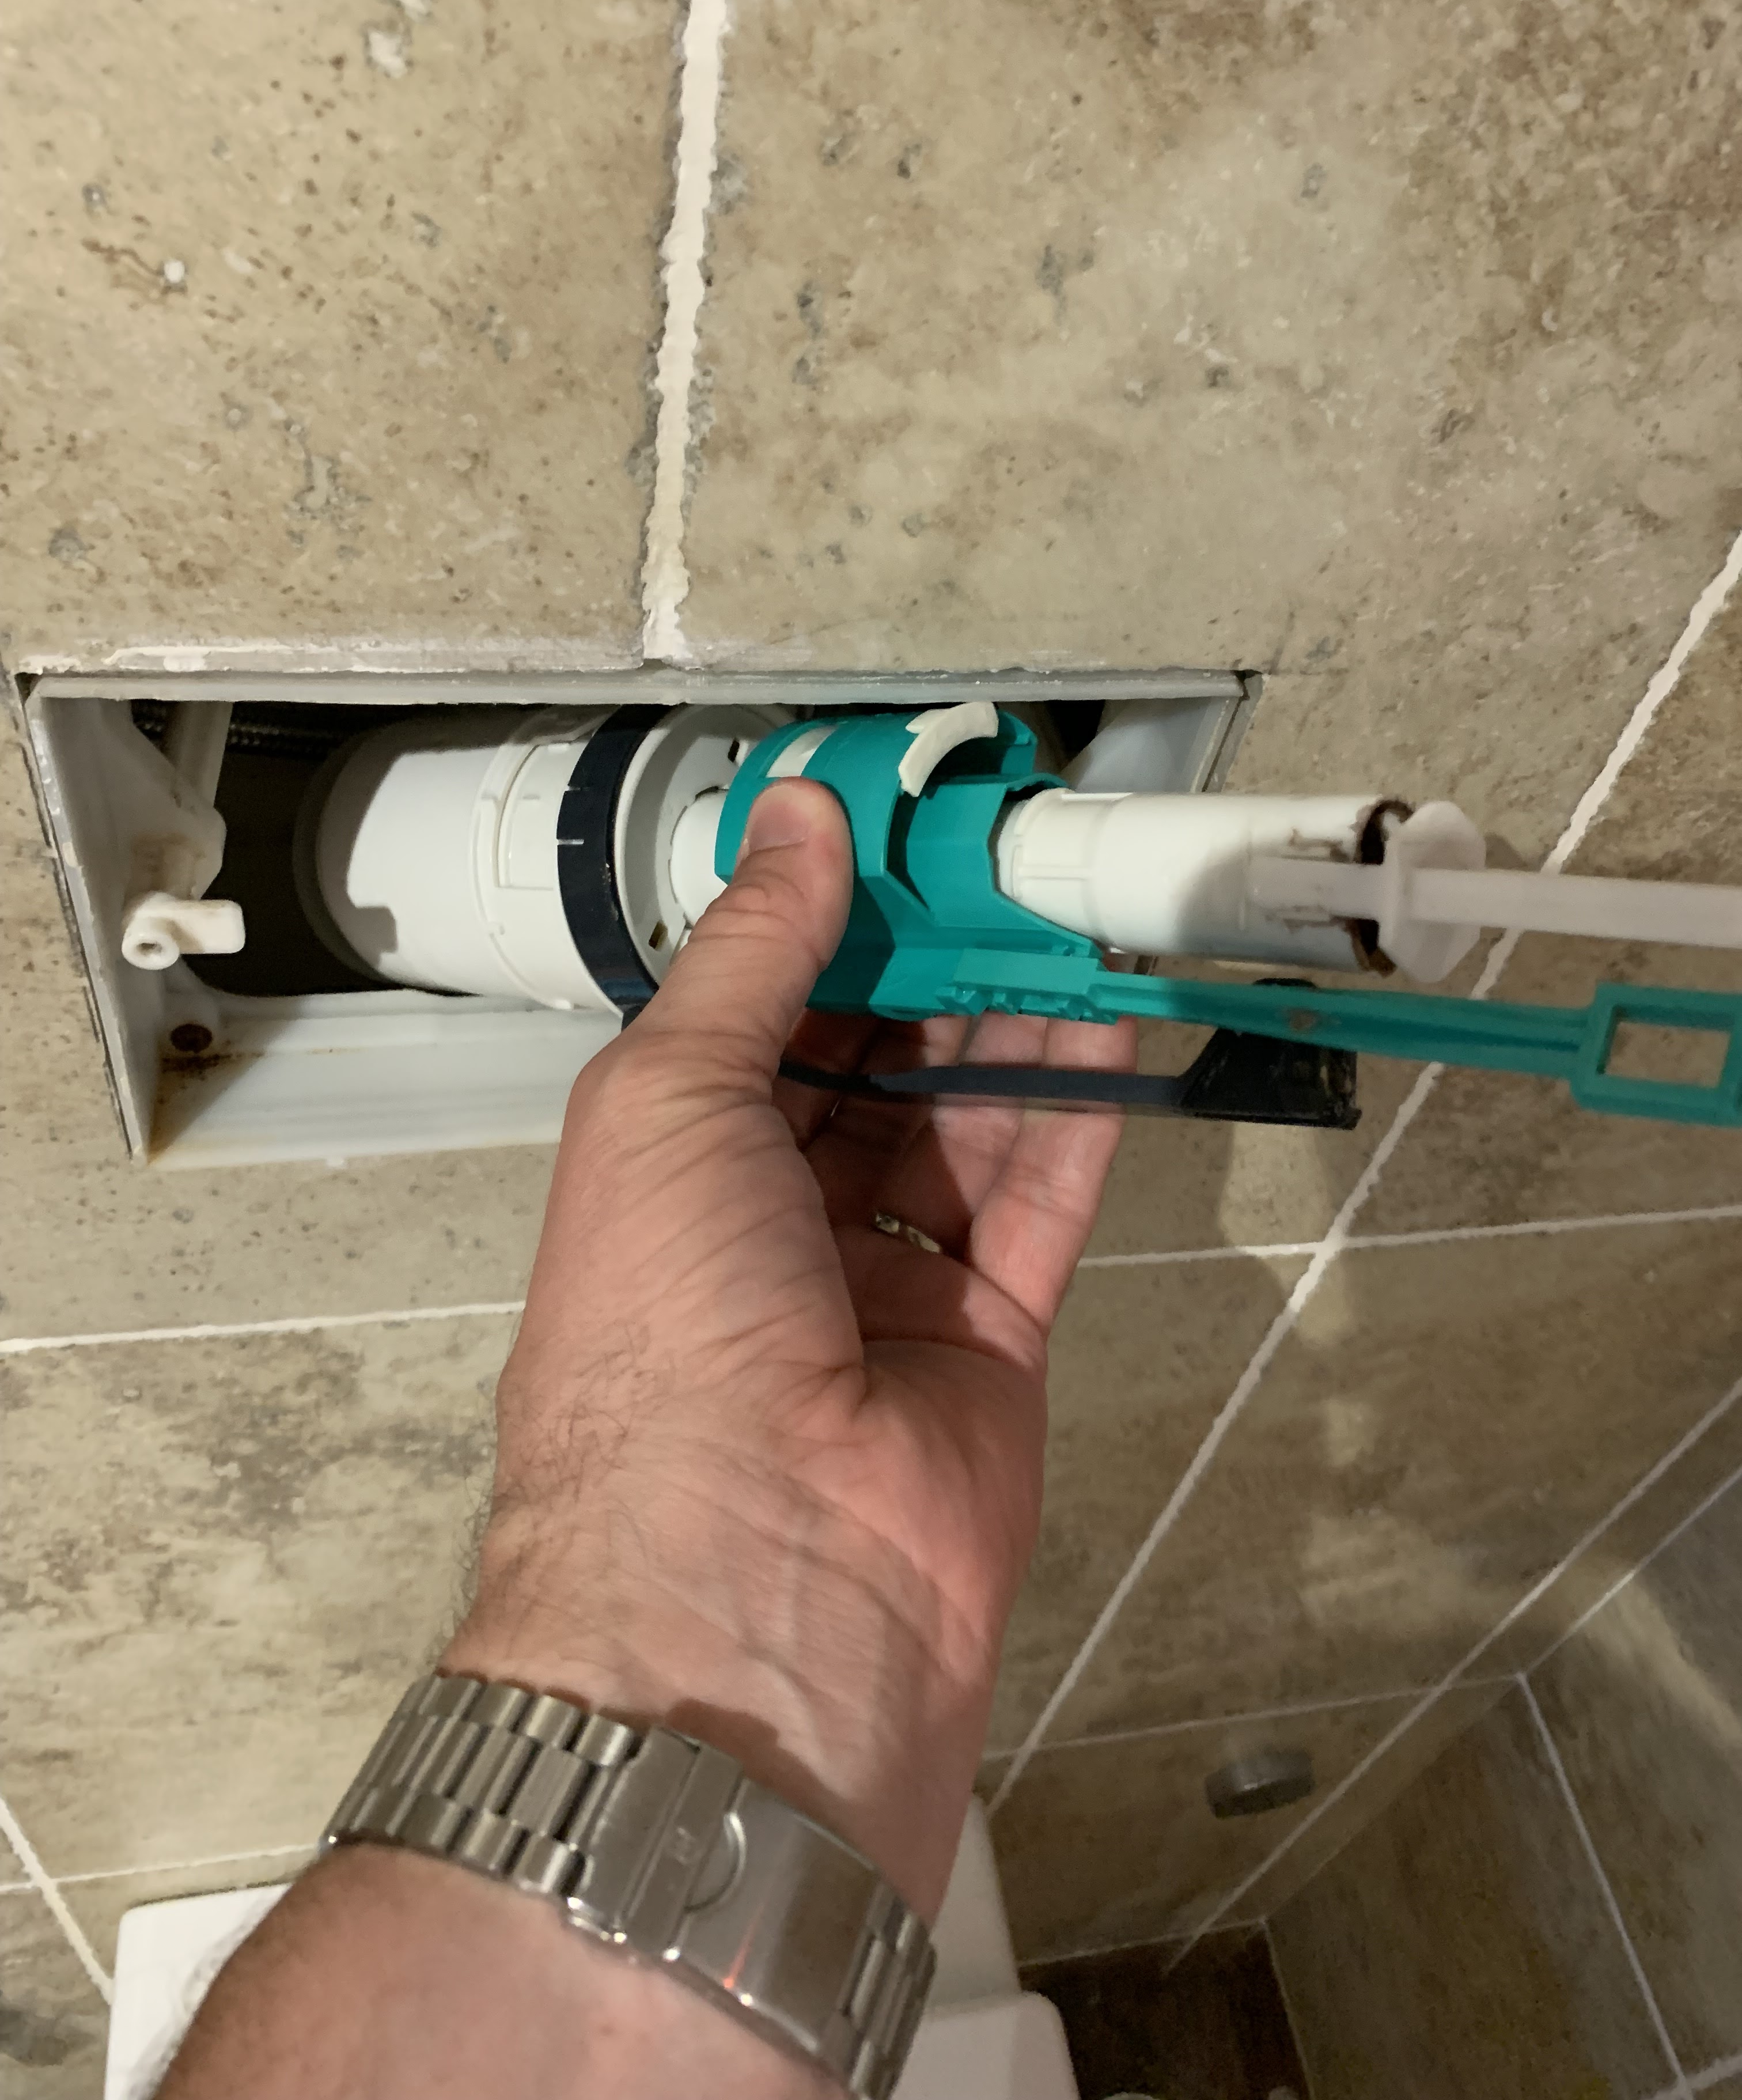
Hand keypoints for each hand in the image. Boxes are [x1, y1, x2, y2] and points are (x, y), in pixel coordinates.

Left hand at [445, 777, 1134, 1913]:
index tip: (896, 829)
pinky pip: (1036, 1200)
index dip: (824, 925)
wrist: (753, 1586)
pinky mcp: (991, 1338)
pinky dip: (1072, 1110)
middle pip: (869, 1066)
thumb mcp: (668, 1102)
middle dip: (930, 966)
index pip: (759, 1020)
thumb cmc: (667, 1319)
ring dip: (1011, 1023)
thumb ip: (750, 957)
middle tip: (1007, 857)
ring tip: (1070, 911)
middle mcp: (772, 1221)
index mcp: (670, 1168)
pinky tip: (1106, 1014)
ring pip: (962, 1125)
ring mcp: (884, 1283)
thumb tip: (797, 811)